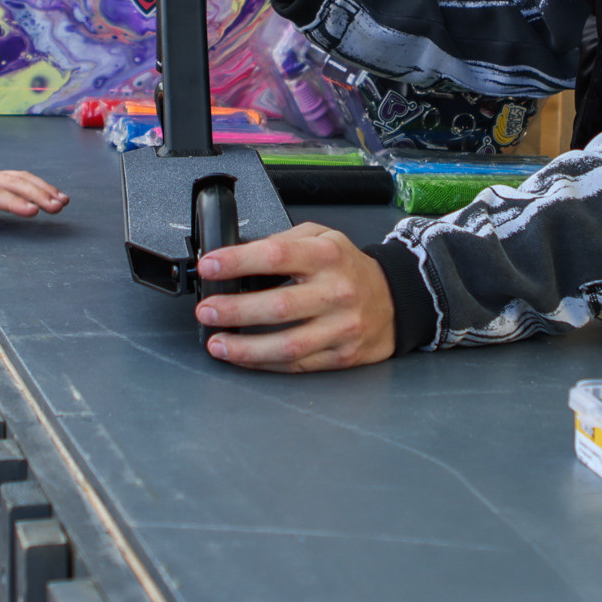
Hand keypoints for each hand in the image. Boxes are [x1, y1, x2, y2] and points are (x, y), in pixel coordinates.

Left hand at [0, 165, 69, 227]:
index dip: (13, 203)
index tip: (33, 211)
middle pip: (11, 182)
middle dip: (37, 194)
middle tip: (58, 207)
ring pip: (18, 177)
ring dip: (41, 188)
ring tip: (63, 202)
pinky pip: (15, 178)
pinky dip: (35, 184)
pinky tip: (52, 194)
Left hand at [193, 221, 397, 370]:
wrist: (395, 299)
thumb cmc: (349, 268)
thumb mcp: (322, 238)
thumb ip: (283, 241)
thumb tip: (237, 255)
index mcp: (326, 256)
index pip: (274, 255)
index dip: (236, 261)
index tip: (209, 266)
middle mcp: (336, 292)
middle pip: (278, 305)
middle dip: (234, 310)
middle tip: (207, 310)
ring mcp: (341, 327)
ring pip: (287, 344)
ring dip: (245, 347)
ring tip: (217, 342)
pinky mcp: (342, 355)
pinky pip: (296, 364)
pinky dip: (263, 363)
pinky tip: (242, 357)